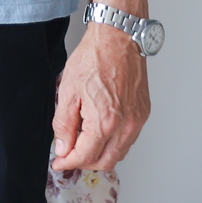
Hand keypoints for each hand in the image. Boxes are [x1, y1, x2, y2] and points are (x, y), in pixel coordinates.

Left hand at [51, 22, 148, 170]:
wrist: (118, 40)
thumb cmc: (94, 59)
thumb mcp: (67, 91)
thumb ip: (64, 124)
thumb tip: (63, 147)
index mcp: (105, 122)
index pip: (85, 156)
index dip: (68, 162)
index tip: (58, 162)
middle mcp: (126, 125)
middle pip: (105, 162)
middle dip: (84, 162)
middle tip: (68, 154)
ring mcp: (137, 121)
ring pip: (119, 153)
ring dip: (99, 154)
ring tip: (81, 141)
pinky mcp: (143, 114)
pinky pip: (128, 140)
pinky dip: (113, 143)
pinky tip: (99, 131)